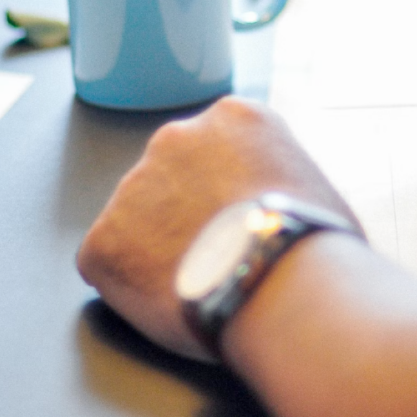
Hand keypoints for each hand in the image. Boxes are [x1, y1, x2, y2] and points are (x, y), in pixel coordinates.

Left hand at [76, 96, 357, 360]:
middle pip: (172, 174)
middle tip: (218, 251)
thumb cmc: (314, 241)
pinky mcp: (101, 241)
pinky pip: (109, 263)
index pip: (216, 147)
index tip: (238, 215)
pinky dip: (133, 286)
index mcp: (233, 116)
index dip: (228, 189)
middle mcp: (176, 136)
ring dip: (160, 246)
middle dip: (187, 210)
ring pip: (138, 219)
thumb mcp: (309, 179)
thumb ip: (272, 173)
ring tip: (201, 281)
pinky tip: (175, 299)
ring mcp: (132, 186)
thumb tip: (267, 201)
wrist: (284, 284)